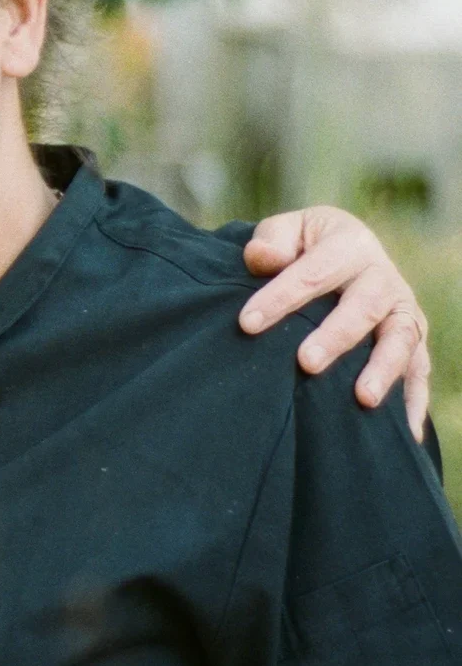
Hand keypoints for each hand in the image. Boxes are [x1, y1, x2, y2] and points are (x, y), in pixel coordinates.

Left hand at [239, 207, 429, 441]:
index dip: (279, 297)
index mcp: (349, 244)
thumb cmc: (306, 246)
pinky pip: (419, 369)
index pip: (312, 272)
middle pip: (363, 307)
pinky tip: (406, 433)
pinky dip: (415, 399)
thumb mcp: (289, 232)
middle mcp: (383, 277)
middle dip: (336, 336)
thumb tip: (262, 257)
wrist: (347, 250)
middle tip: (306, 363)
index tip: (246, 323)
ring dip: (384, 369)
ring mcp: (402, 310)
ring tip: (363, 399)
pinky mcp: (412, 339)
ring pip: (400, 338)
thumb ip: (272, 242)